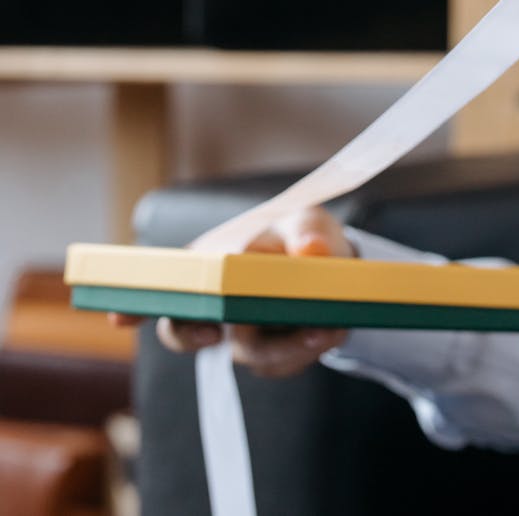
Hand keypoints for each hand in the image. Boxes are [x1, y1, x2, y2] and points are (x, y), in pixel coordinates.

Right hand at [156, 205, 355, 375]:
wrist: (333, 266)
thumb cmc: (303, 235)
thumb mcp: (309, 222)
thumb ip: (309, 232)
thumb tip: (310, 249)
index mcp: (208, 261)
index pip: (163, 283)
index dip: (136, 301)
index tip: (118, 315)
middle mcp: (212, 301)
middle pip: (189, 332)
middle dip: (219, 334)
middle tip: (241, 327)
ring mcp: (238, 332)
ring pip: (246, 353)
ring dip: (287, 345)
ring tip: (327, 327)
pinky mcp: (268, 353)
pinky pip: (277, 365)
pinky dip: (305, 351)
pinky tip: (331, 331)